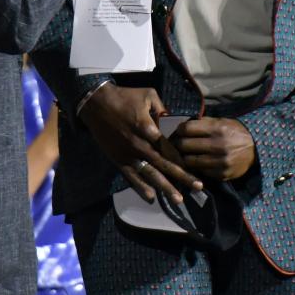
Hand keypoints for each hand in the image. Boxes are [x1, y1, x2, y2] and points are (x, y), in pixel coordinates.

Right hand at [78, 84, 201, 204]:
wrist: (96, 104)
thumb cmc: (124, 97)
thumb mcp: (148, 95)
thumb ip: (162, 108)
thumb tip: (172, 120)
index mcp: (148, 129)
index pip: (169, 148)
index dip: (183, 159)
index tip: (195, 167)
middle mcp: (140, 145)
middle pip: (164, 164)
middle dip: (182, 177)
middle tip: (198, 187)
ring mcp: (129, 155)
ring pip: (150, 174)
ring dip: (165, 187)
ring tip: (178, 200)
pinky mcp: (118, 160)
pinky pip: (131, 177)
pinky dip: (141, 188)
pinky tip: (152, 198)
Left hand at [170, 117, 256, 180]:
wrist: (256, 149)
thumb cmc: (235, 132)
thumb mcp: (221, 121)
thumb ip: (202, 123)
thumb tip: (182, 126)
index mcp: (217, 129)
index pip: (187, 129)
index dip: (179, 130)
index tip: (179, 132)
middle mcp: (218, 145)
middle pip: (184, 145)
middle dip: (178, 144)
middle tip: (177, 144)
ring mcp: (220, 162)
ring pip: (189, 161)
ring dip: (185, 157)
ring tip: (185, 154)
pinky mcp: (222, 175)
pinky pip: (200, 172)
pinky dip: (197, 167)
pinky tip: (198, 163)